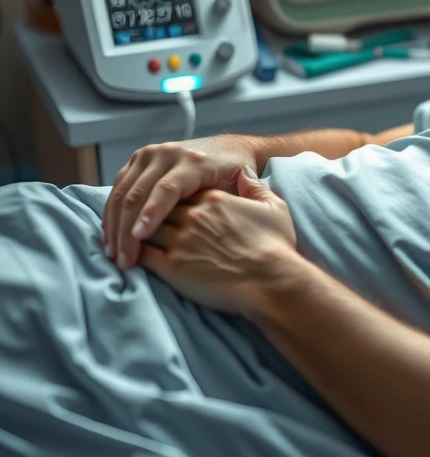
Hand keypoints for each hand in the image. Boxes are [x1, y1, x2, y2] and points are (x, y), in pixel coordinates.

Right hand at [103, 134, 259, 270]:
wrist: (230, 149)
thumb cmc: (236, 176)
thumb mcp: (239, 187)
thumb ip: (225, 204)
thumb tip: (213, 225)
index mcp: (194, 161)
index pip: (166, 189)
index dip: (152, 214)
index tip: (140, 238)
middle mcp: (168, 154)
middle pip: (139, 193)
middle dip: (126, 229)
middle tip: (123, 260)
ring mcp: (150, 155)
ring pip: (123, 191)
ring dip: (114, 225)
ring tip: (114, 254)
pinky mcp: (138, 159)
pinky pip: (119, 187)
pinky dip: (112, 213)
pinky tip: (112, 236)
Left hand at [137, 167, 298, 315]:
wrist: (273, 281)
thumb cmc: (277, 247)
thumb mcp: (274, 208)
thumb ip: (256, 188)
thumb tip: (247, 175)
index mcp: (214, 199)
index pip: (179, 192)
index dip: (170, 200)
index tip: (166, 207)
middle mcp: (193, 216)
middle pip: (156, 208)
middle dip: (145, 214)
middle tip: (135, 221)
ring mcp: (180, 241)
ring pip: (143, 229)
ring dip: (133, 233)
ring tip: (126, 240)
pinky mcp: (173, 267)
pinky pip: (143, 254)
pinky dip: (133, 253)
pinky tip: (129, 257)